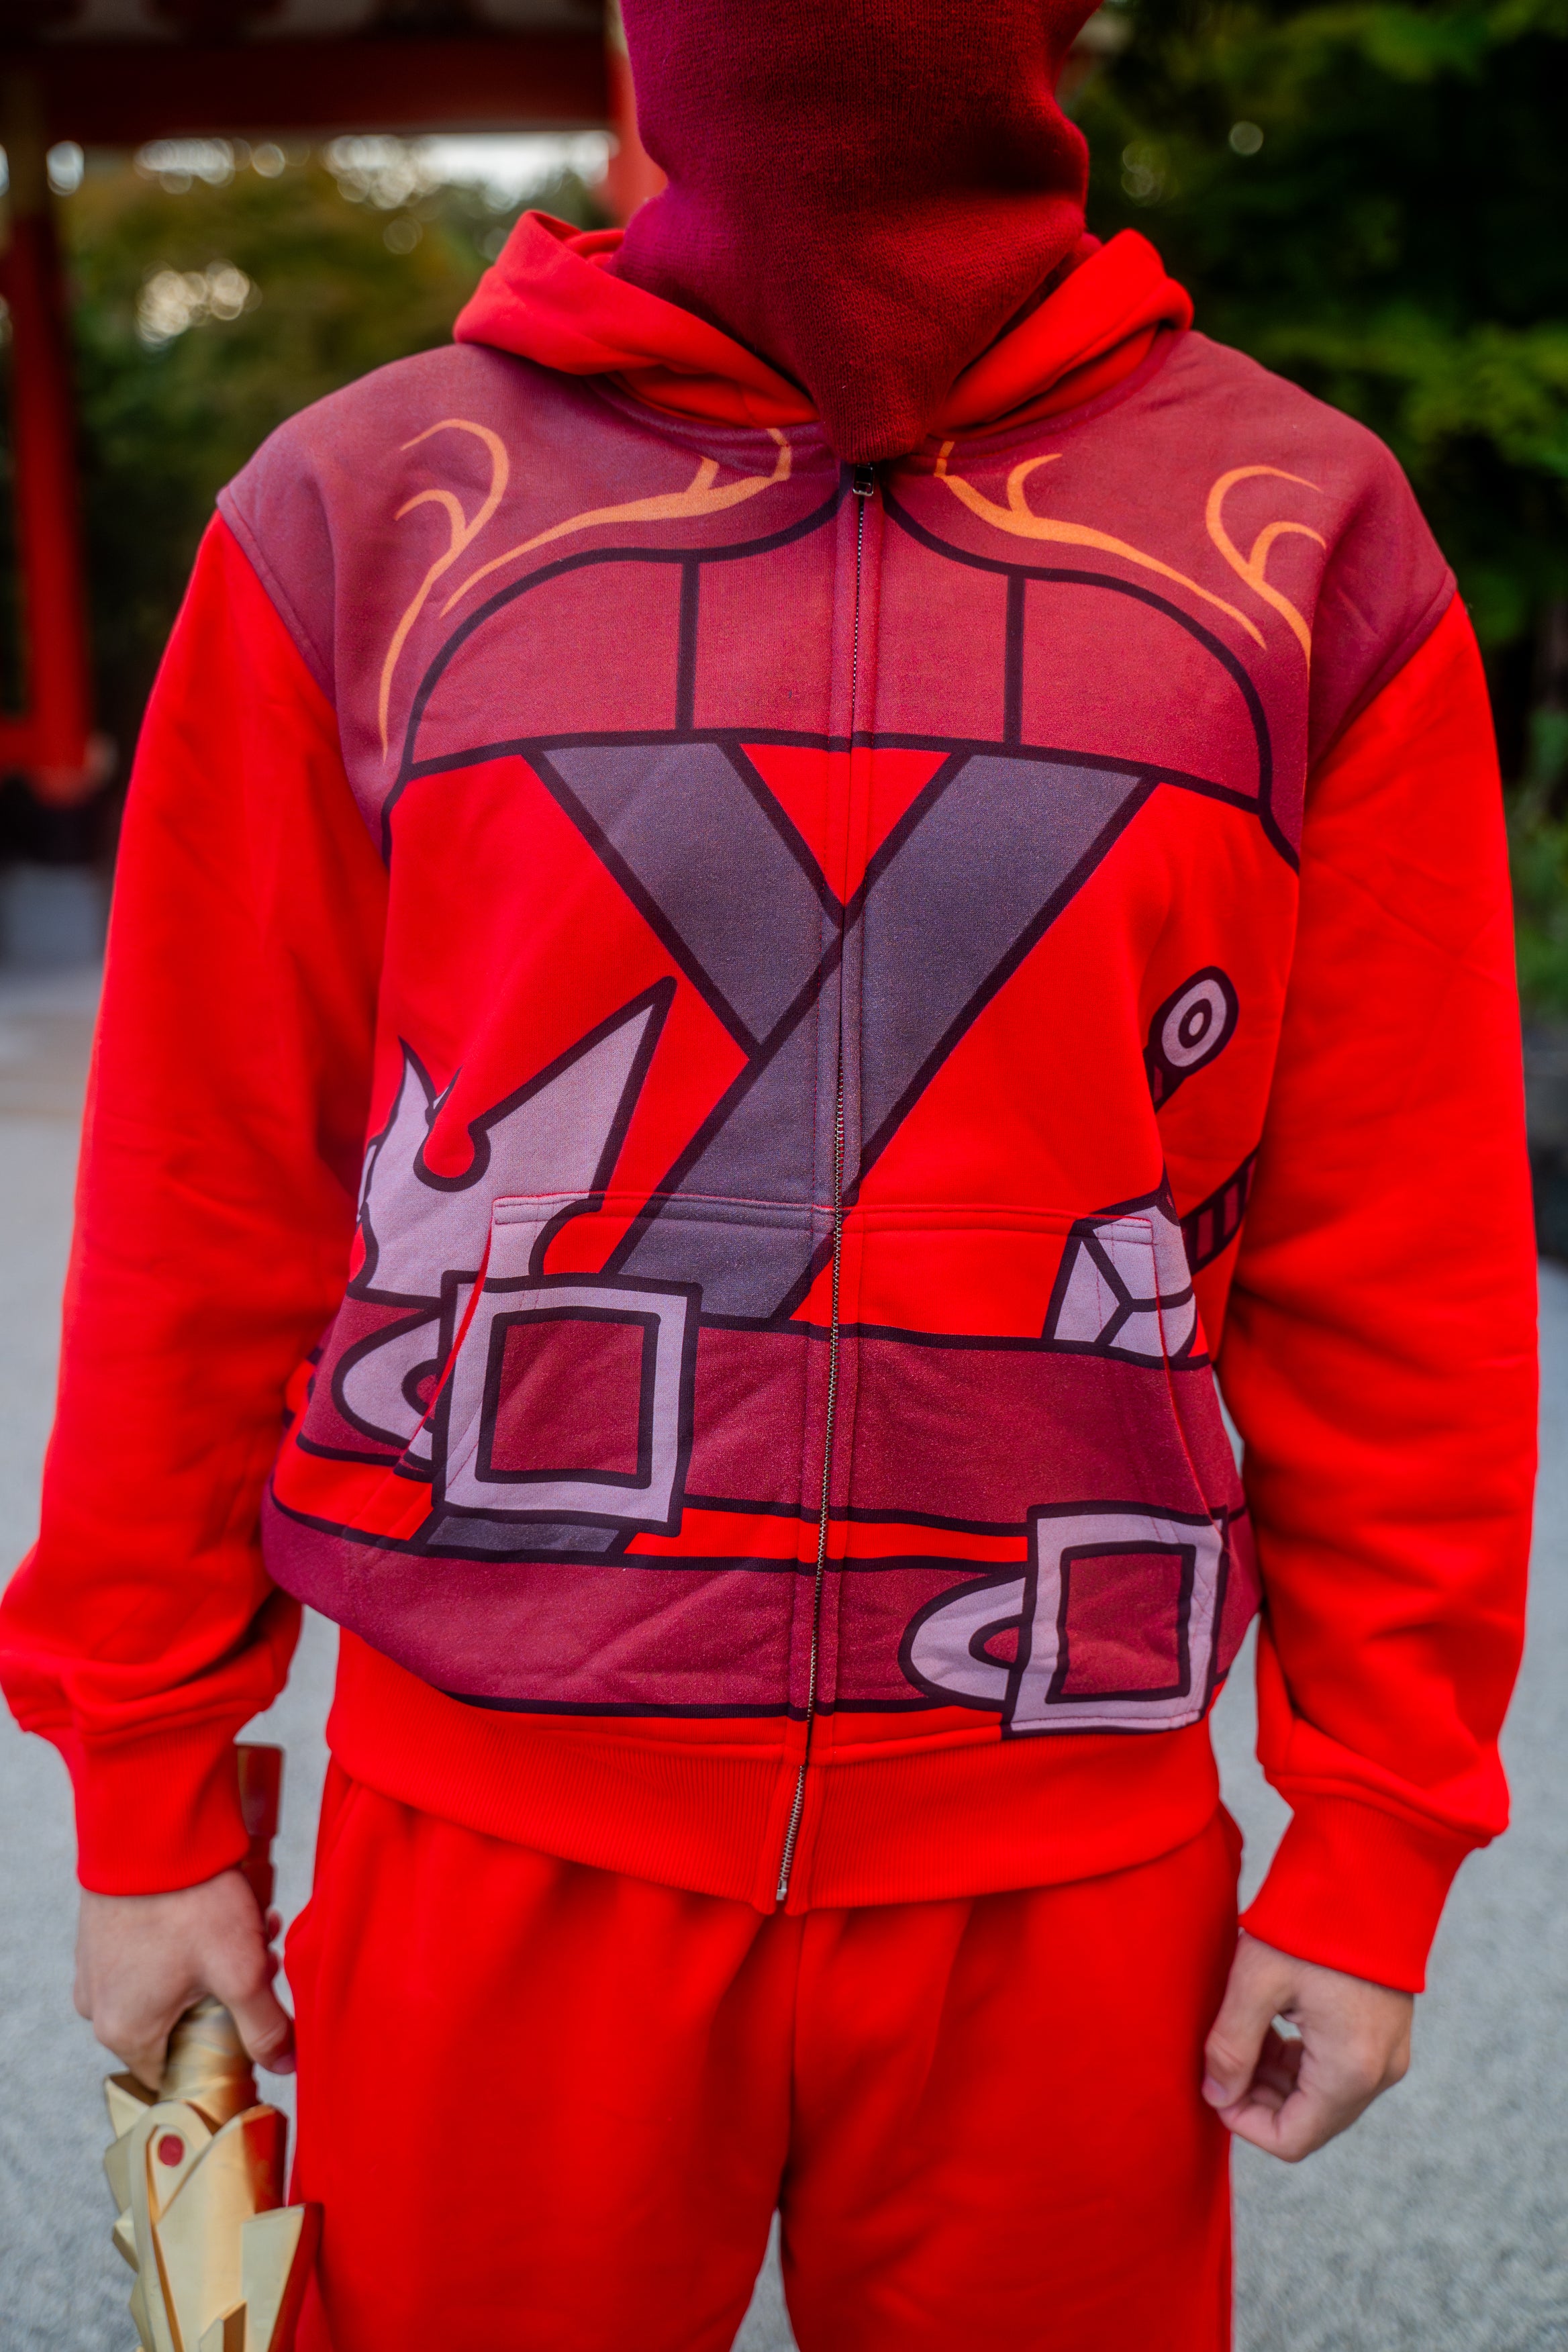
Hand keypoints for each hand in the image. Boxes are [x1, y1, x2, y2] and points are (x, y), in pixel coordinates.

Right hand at [75, 1867, 294, 2092]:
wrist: (149, 1828)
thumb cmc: (188, 1902)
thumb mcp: (240, 1970)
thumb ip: (264, 2026)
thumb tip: (284, 2066)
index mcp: (125, 2032)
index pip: (178, 2074)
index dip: (223, 2057)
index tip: (254, 2024)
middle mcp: (99, 2008)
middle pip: (179, 2026)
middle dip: (229, 1997)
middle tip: (263, 1960)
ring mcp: (96, 1968)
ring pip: (169, 1986)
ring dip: (216, 1963)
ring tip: (253, 1925)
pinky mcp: (102, 1934)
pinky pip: (150, 1955)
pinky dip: (189, 1941)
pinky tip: (224, 1909)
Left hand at [1202, 1929, 1411, 2161]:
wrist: (1368, 1873)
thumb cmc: (1311, 1922)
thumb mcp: (1256, 1980)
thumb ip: (1231, 2046)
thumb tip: (1216, 2096)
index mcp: (1349, 2070)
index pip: (1291, 2139)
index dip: (1244, 2122)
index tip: (1213, 2085)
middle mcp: (1378, 2074)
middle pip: (1308, 2120)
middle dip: (1258, 2097)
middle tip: (1223, 2055)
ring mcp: (1388, 2054)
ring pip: (1321, 2097)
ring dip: (1276, 2077)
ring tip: (1243, 2032)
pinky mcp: (1385, 2033)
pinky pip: (1337, 2070)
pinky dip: (1299, 2059)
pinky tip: (1271, 2022)